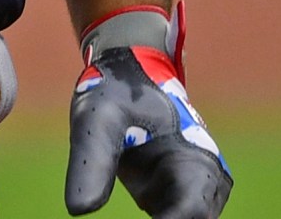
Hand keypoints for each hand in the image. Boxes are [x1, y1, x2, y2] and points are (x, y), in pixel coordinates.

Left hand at [65, 10, 229, 218]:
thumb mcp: (97, 120)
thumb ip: (92, 161)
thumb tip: (79, 210)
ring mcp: (190, 191)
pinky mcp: (174, 199)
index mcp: (193, 159)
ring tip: (119, 215)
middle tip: (121, 218)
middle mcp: (201, 180)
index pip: (192, 212)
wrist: (127, 76)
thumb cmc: (117, 90)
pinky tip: (112, 206)